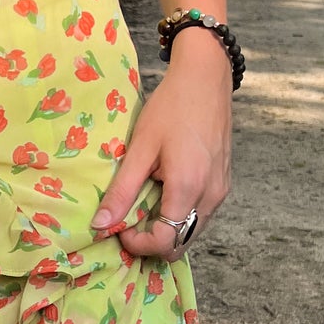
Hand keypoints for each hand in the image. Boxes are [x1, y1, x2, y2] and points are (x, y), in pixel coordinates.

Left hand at [90, 27, 232, 259]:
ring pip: (192, 232)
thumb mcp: (140, 147)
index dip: (139, 244)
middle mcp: (211, 196)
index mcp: (188, 187)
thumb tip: (100, 224)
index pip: (166, 241)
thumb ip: (122, 189)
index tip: (119, 229)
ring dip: (166, 230)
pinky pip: (200, 215)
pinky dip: (179, 216)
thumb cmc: (171, 107)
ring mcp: (221, 191)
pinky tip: (161, 194)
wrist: (206, 79)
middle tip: (127, 223)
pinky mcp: (223, 183)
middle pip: (181, 244)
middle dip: (152, 242)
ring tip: (142, 207)